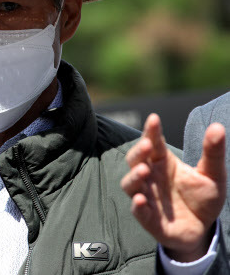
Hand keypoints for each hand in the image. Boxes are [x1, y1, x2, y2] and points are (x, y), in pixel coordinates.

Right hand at [120, 113, 225, 261]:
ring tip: (143, 170)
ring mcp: (148, 196)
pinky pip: (138, 211)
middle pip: (135, 160)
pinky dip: (137, 205)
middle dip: (138, 151)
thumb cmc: (203, 198)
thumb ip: (213, 152)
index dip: (151, 131)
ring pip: (130, 184)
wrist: (203, 229)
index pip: (154, 143)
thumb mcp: (213, 174)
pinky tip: (141, 199)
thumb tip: (217, 127)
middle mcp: (151, 177)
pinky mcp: (148, 218)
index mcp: (163, 163)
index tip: (154, 119)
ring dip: (134, 176)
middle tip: (148, 145)